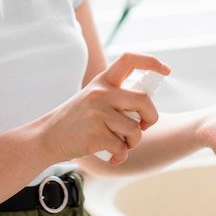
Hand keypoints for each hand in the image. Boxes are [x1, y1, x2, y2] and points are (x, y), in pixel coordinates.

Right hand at [39, 53, 170, 163]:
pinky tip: (109, 155)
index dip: (151, 62)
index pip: (129, 59)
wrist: (49, 135)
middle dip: (151, 118)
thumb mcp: (94, 98)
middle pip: (143, 100)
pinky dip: (120, 156)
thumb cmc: (78, 119)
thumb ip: (117, 97)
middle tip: (142, 126)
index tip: (166, 70)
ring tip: (118, 144)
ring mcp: (98, 112)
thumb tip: (147, 106)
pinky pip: (122, 148)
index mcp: (103, 80)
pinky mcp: (95, 133)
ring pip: (135, 129)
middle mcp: (101, 92)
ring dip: (132, 142)